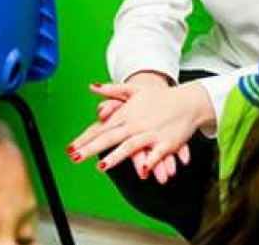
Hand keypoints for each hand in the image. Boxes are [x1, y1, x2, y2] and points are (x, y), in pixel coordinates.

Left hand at [68, 80, 210, 181]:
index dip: (85, 139)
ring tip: (102, 167)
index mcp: (126, 114)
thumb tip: (92, 86)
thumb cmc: (159, 97)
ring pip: (130, 146)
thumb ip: (111, 90)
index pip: (101, 128)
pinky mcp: (166, 142)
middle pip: (109, 138)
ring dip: (116, 157)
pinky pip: (156, 154)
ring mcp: (150, 133)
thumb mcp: (134, 90)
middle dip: (91, 148)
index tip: (70, 148)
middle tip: (75, 157)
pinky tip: (143, 171)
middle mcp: (135, 124)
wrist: (188, 100)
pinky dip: (150, 162)